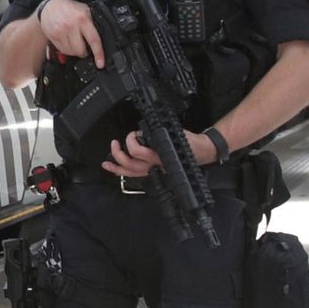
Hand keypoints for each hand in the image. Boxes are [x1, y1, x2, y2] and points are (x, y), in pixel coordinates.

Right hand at [38, 0, 105, 68]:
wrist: (49, 6)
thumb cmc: (68, 8)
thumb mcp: (85, 10)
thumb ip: (92, 22)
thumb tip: (102, 37)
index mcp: (82, 19)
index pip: (93, 40)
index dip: (98, 53)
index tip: (100, 63)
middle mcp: (71, 26)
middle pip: (80, 50)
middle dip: (84, 52)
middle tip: (84, 47)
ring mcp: (61, 32)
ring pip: (71, 52)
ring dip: (74, 51)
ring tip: (74, 42)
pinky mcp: (53, 36)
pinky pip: (62, 50)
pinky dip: (66, 49)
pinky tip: (67, 41)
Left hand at [101, 129, 215, 179]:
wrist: (201, 151)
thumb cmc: (190, 143)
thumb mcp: (174, 132)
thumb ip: (156, 134)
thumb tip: (141, 134)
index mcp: (160, 155)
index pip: (139, 151)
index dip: (131, 141)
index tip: (134, 134)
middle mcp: (156, 165)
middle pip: (131, 164)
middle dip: (119, 153)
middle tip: (115, 143)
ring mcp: (154, 171)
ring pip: (131, 172)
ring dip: (116, 166)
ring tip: (107, 160)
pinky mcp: (154, 172)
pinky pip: (136, 175)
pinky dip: (123, 171)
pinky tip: (114, 168)